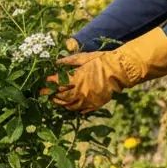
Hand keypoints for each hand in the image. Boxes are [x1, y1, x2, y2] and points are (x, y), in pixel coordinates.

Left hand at [49, 27, 166, 112]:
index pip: (58, 83)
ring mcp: (88, 99)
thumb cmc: (103, 61)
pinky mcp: (95, 104)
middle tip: (45, 94)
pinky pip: (82, 110)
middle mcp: (80, 91)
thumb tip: (57, 62)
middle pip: (61, 97)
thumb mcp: (86, 57)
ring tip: (56, 101)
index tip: (45, 82)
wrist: (121, 70)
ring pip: (70, 105)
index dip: (50, 83)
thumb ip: (71, 61)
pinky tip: (70, 106)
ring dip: (61, 103)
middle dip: (52, 95)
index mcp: (77, 79)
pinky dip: (74, 108)